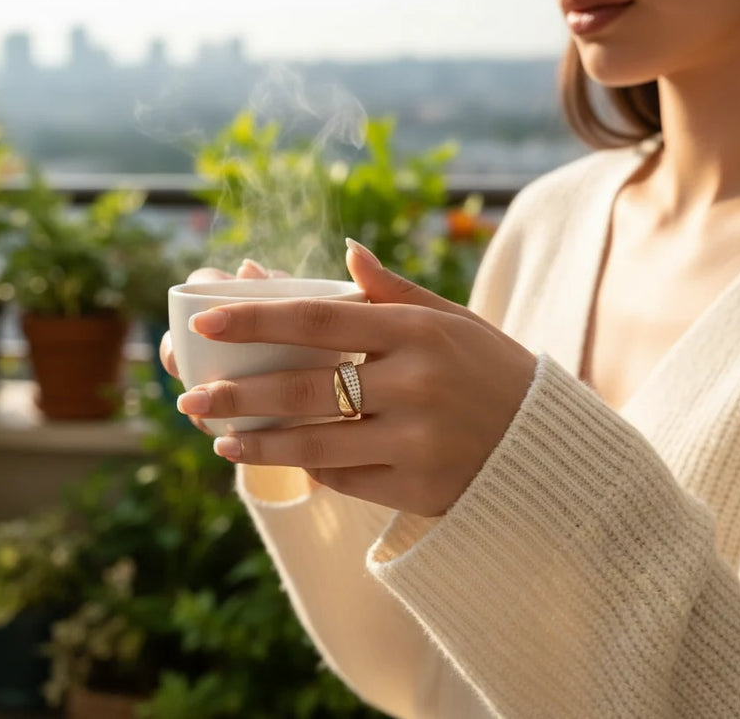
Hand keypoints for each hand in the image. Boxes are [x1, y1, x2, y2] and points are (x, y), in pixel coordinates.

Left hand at [177, 240, 537, 515]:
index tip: (207, 319)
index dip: (257, 318)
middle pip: (304, 386)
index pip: (319, 318)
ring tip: (223, 441)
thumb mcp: (454, 321)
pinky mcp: (417, 487)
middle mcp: (416, 384)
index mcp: (418, 331)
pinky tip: (289, 459)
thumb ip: (394, 292)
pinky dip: (313, 468)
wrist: (548, 447)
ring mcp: (416, 440)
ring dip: (260, 444)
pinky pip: (345, 478)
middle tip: (191, 400)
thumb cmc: (492, 371)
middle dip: (237, 394)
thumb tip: (345, 251)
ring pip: (314, 443)